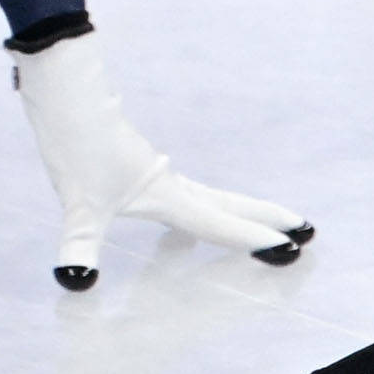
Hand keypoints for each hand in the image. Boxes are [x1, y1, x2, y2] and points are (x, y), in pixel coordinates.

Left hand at [13, 32, 311, 286]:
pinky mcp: (142, 165)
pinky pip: (189, 193)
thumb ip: (79, 245)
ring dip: (243, 210)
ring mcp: (158, 172)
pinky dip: (209, 205)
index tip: (289, 249)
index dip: (251, 239)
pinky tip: (191, 207)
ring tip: (266, 221)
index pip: (217, 223)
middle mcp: (170, 184)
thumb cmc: (77, 146)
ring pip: (213, 196)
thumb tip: (76, 280)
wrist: (68, 94)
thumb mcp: (77, 205)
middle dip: (266, 218)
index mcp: (166, 194)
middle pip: (230, 203)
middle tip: (306, 229)